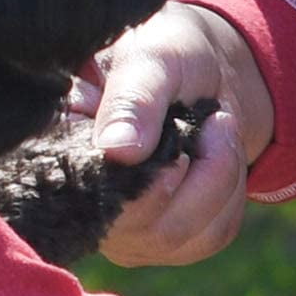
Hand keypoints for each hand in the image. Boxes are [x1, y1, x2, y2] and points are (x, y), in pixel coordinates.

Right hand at [73, 2, 274, 265]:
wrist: (208, 70)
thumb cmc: (169, 55)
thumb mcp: (151, 59)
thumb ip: (132, 101)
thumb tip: (118, 151)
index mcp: (63, 152)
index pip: (90, 200)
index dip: (143, 184)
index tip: (180, 136)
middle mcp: (85, 203)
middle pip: (147, 230)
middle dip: (201, 176)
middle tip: (216, 120)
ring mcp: (125, 230)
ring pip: (183, 239)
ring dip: (222, 181)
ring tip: (219, 128)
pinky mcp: (163, 240)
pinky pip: (211, 236)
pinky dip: (231, 195)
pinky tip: (220, 158)